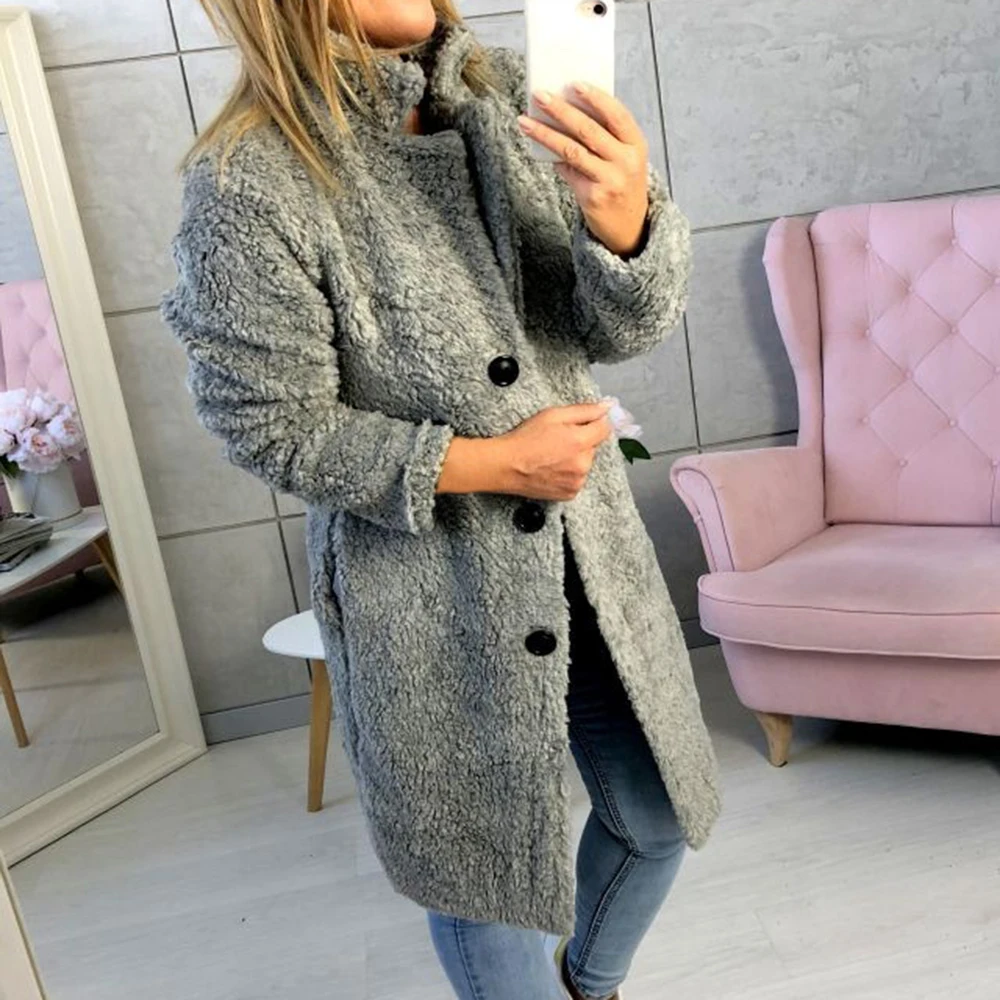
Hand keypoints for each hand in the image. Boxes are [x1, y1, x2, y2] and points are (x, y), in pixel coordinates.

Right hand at [436, 403, 611, 499]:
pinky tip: (552, 468)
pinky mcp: (570, 493)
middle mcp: (582, 464)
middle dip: (581, 441)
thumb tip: (607, 407)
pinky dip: (568, 473)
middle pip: (593, 446)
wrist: (505, 466)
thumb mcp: (553, 415)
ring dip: (575, 458)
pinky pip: (577, 478)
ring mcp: (577, 481)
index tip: (582, 423)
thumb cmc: (524, 439)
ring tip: (552, 455)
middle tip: (557, 440)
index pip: (605, 428)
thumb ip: (584, 410)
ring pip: (585, 463)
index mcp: (580, 442)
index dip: (593, 422)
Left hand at [519, 85, 649, 256]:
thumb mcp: (624, 158)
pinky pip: (567, 171)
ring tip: (525, 121)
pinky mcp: (593, 197)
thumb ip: (605, 137)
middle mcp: (625, 162)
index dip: (596, 98)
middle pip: (589, 129)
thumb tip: (567, 111)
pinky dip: (553, 159)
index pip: (617, 114)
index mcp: (636, 145)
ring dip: (545, 133)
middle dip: (561, 110)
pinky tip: (539, 146)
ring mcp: (610, 180)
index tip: (574, 84)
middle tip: (540, 95)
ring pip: (572, 150)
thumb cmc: (622, 184)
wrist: (630, 228)